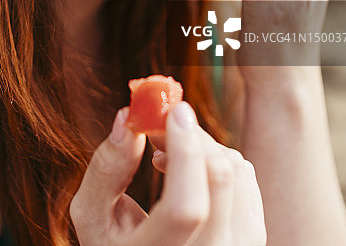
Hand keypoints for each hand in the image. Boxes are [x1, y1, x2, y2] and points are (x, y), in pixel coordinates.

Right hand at [70, 102, 265, 245]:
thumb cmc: (113, 239)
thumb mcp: (93, 214)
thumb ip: (106, 170)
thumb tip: (128, 118)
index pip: (186, 208)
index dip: (184, 152)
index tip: (173, 112)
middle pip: (218, 178)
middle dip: (191, 136)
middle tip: (159, 124)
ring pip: (237, 172)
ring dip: (204, 146)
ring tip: (165, 154)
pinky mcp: (252, 238)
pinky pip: (247, 178)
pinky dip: (219, 158)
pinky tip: (190, 170)